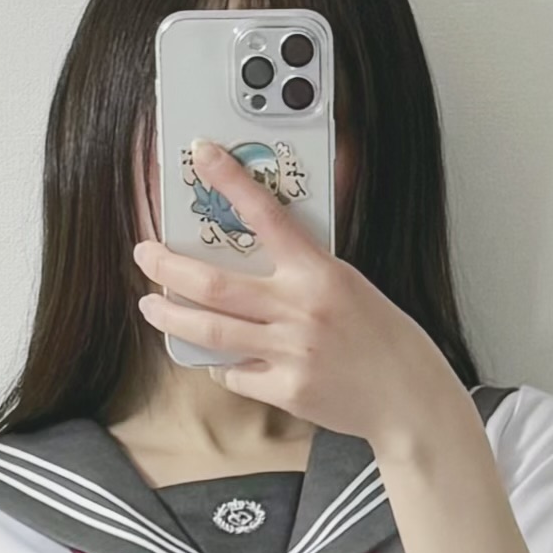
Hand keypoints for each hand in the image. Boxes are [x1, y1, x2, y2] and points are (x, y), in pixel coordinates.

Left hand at [134, 139, 469, 453]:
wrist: (407, 396)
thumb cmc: (381, 337)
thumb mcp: (347, 285)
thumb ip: (301, 272)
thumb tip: (251, 260)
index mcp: (319, 272)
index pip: (266, 215)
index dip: (230, 181)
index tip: (202, 156)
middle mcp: (300, 310)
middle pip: (216, 284)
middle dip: (170, 267)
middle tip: (146, 254)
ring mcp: (290, 352)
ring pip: (212, 332)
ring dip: (173, 318)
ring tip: (152, 307)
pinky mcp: (286, 389)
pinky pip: (234, 375)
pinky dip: (219, 365)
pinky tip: (214, 357)